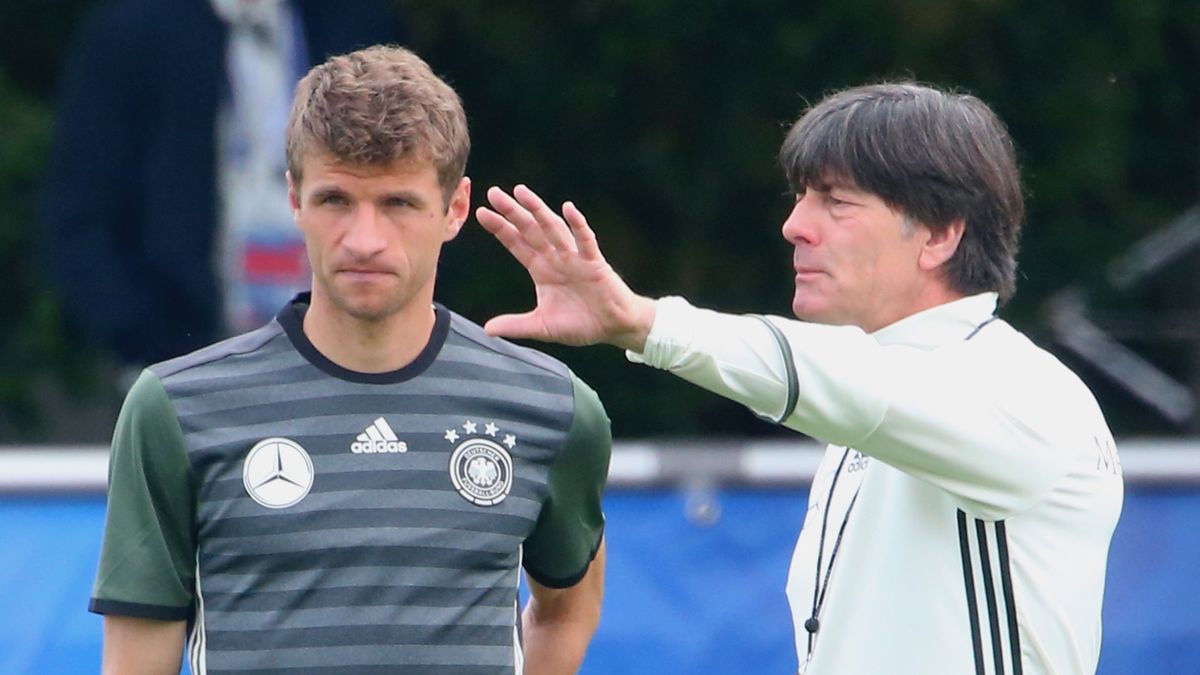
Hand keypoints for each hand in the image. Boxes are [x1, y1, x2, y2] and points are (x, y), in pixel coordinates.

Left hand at [475, 185, 656, 351]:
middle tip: (494, 193)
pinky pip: (585, 242)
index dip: (500, 229)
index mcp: (541, 270)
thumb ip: (516, 326)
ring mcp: (575, 258)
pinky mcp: (595, 264)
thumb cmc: (581, 324)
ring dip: (539, 210)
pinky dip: (577, 225)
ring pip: (554, 230)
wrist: (613, 328)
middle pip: (530, 230)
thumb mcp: (542, 326)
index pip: (517, 244)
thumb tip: (487, 329)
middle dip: (513, 212)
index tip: (482, 213)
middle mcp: (556, 259)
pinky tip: (568, 209)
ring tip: (522, 193)